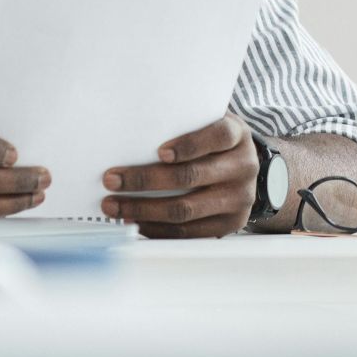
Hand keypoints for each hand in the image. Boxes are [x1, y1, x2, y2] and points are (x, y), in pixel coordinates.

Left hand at [101, 113, 257, 238]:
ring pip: (186, 209)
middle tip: (112, 179)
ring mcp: (239, 199)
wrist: (244, 167)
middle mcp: (243, 167)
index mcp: (237, 136)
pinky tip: (135, 221)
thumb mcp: (208, 123)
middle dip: (145, 180)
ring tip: (114, 205)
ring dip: (144, 209)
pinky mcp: (230, 224)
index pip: (217, 137)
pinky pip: (188, 232)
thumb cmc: (213, 141)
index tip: (159, 152)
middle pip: (191, 176)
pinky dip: (157, 228)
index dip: (189, 145)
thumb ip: (182, 124)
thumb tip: (128, 132)